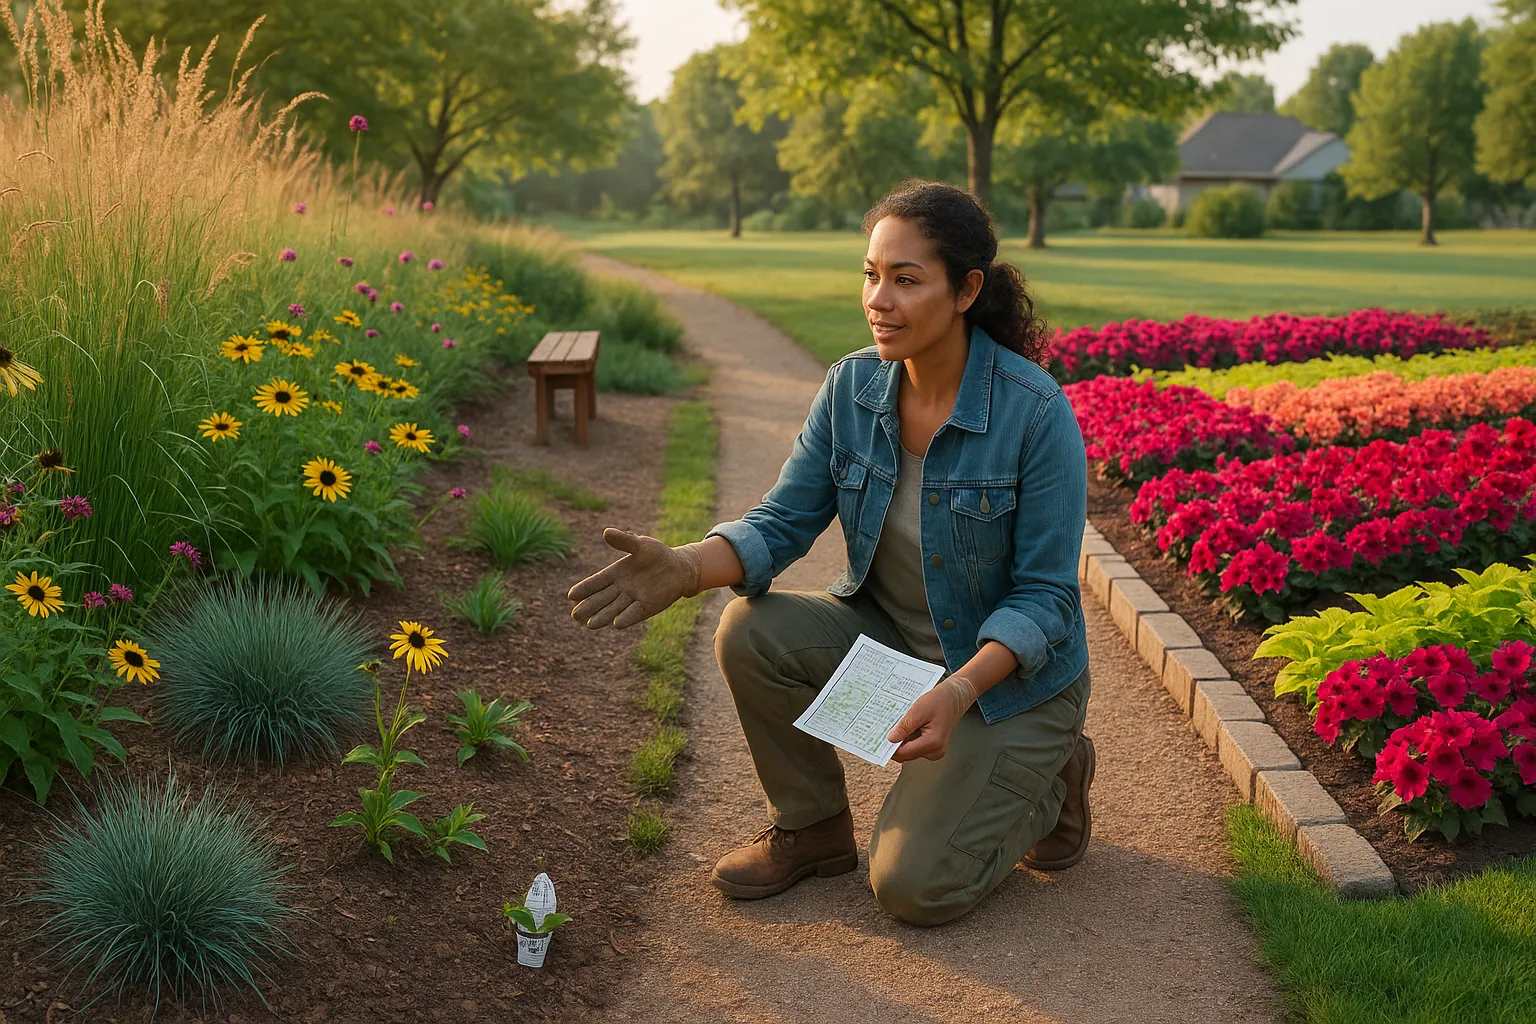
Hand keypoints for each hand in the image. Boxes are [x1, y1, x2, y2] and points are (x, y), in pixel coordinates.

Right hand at [567, 528, 703, 629]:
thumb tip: (606, 532)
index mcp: (616, 573)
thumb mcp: (640, 544)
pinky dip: (627, 617)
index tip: (571, 595)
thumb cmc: (656, 554)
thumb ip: (624, 541)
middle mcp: (622, 588)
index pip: (597, 582)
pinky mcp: (648, 606)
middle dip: (589, 607)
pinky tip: (617, 623)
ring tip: (590, 625)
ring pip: (615, 609)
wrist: (678, 567)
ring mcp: (634, 599)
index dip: (585, 588)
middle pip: (602, 599)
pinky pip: (635, 613)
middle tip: (575, 615)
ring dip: (603, 616)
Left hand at [887, 676, 978, 762]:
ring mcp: (934, 750)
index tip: (878, 739)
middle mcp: (934, 751)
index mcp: (933, 743)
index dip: (889, 747)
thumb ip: (905, 726)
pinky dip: (906, 737)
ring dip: (900, 739)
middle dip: (894, 743)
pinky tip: (904, 726)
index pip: (904, 753)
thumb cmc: (941, 700)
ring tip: (896, 724)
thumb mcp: (919, 709)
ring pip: (908, 750)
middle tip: (883, 729)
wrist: (955, 697)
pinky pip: (913, 745)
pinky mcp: (931, 746)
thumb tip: (891, 739)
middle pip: (906, 753)